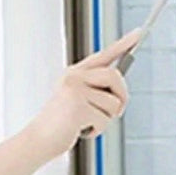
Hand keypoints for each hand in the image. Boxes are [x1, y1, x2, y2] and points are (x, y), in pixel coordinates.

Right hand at [26, 28, 140, 160]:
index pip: (104, 55)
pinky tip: (82, 131)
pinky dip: (98, 130)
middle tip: (117, 111)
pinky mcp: (78, 108)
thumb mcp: (75, 98)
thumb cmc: (59, 123)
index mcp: (75, 73)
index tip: (139, 33)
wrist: (36, 141)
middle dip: (122, 96)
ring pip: (113, 102)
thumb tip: (120, 87)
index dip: (123, 44)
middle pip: (115, 77)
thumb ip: (94, 88)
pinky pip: (105, 119)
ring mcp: (76, 90)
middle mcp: (74, 77)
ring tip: (87, 124)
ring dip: (106, 119)